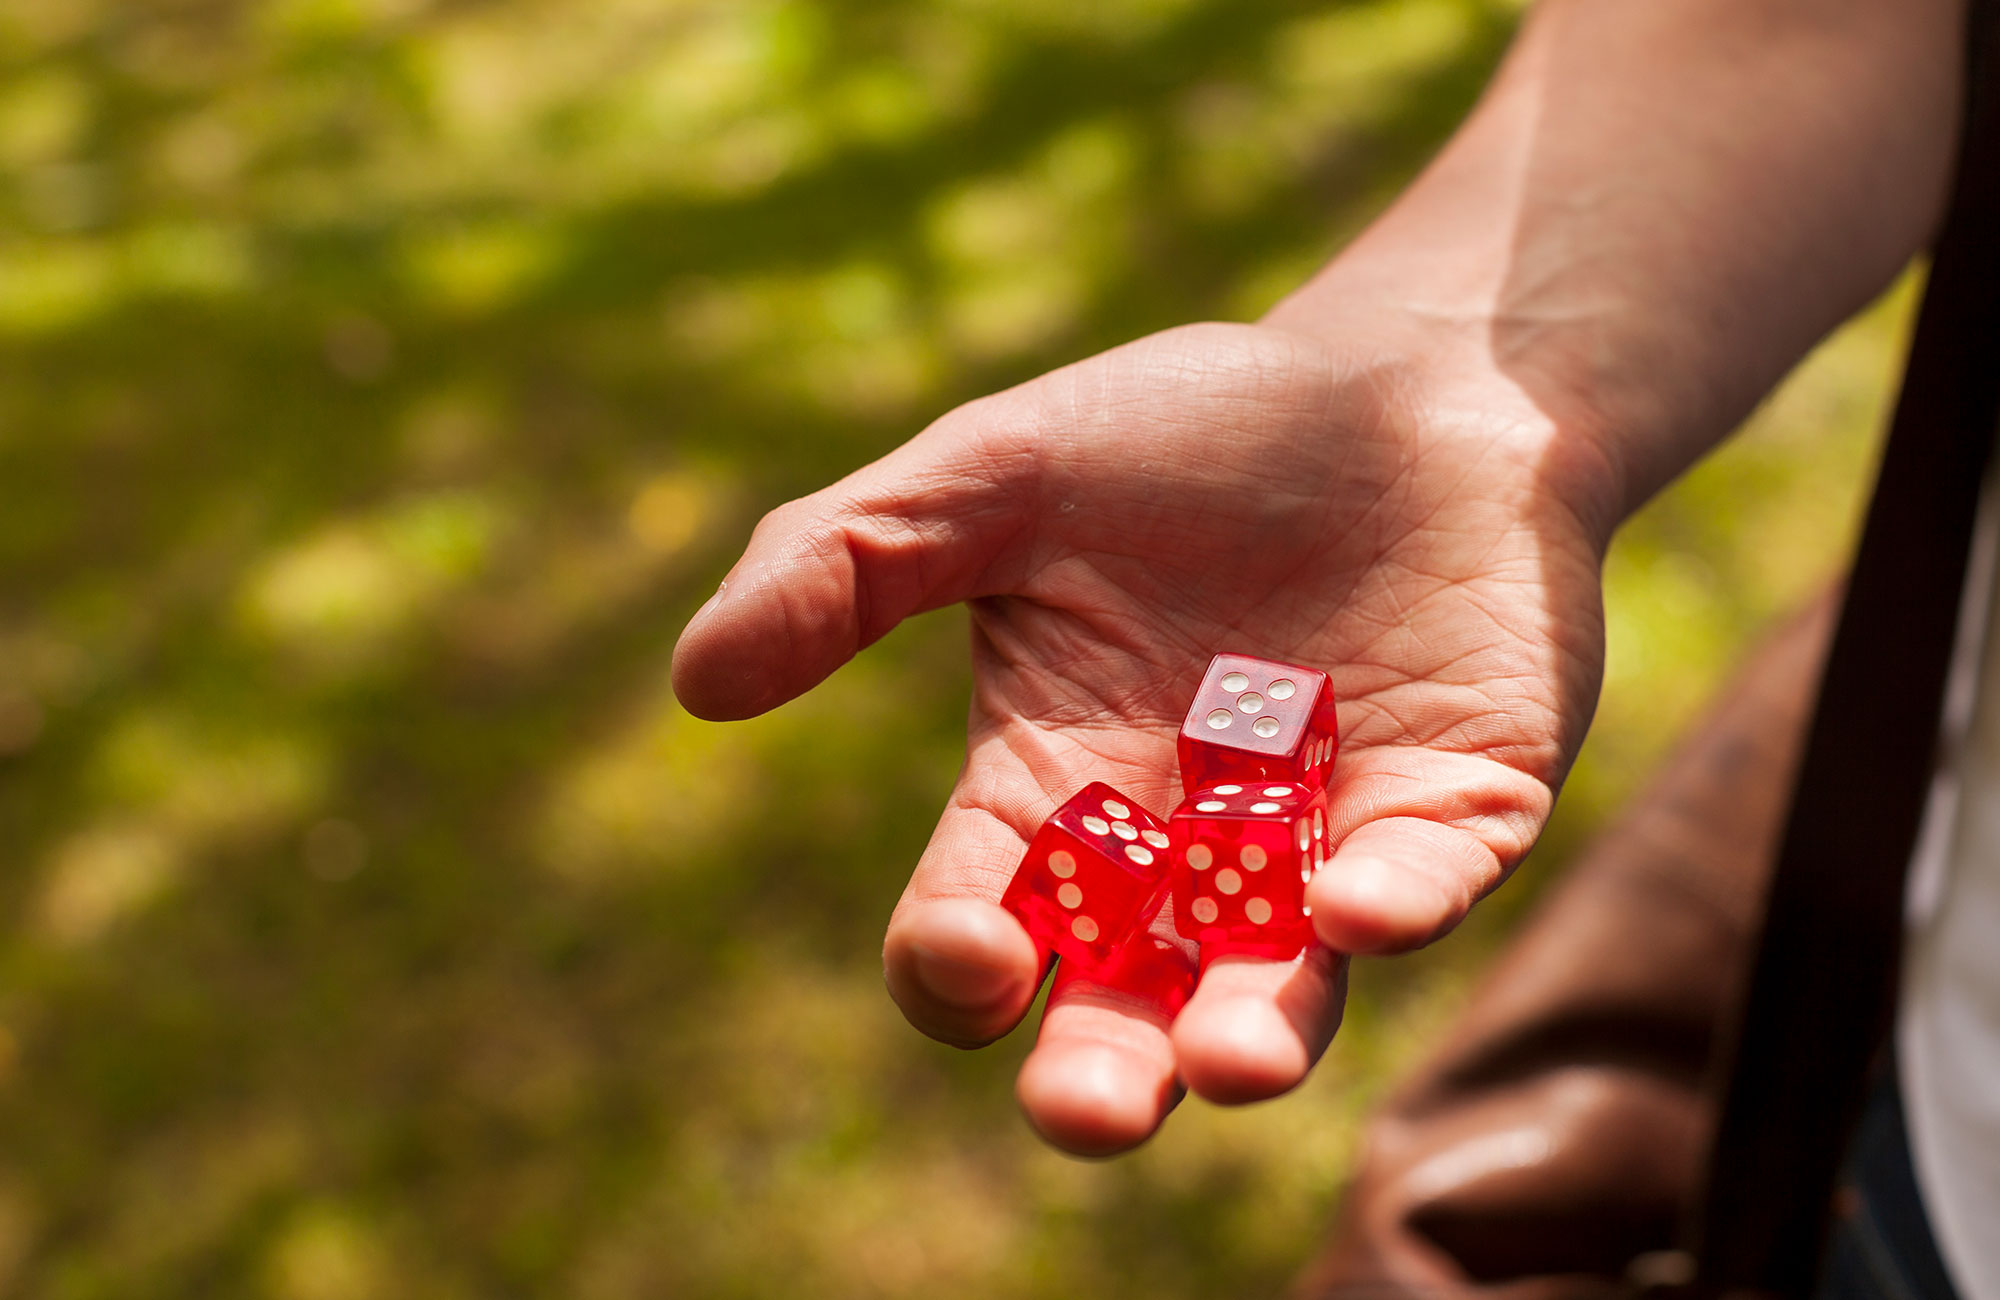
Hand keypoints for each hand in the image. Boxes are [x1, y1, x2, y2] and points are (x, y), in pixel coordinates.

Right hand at [672, 319, 1616, 1153]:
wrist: (1392, 381)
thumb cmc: (1184, 434)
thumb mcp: (995, 474)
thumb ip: (847, 562)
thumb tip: (695, 683)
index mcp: (1052, 791)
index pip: (978, 923)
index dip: (959, 965)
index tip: (971, 949)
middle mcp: (1177, 855)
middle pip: (1118, 1011)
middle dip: (1099, 1076)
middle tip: (1091, 1107)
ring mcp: (1319, 846)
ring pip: (1273, 990)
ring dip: (1249, 1039)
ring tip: (1233, 1063)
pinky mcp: (1452, 811)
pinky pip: (1421, 887)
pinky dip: (1396, 907)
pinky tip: (1363, 908)